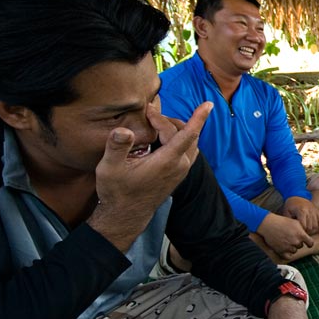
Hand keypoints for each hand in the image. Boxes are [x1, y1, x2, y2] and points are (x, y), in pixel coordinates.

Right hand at [89, 101, 212, 251]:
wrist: (126, 214)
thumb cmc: (118, 190)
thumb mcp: (109, 167)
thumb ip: (117, 147)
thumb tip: (123, 130)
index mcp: (168, 160)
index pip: (189, 134)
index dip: (199, 118)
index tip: (208, 104)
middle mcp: (180, 165)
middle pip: (186, 133)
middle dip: (169, 120)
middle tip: (149, 116)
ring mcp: (182, 170)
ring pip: (190, 142)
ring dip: (178, 128)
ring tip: (157, 123)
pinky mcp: (180, 174)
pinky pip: (189, 150)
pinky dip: (181, 139)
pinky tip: (165, 137)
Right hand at [257, 213, 314, 257]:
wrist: (269, 224)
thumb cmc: (282, 221)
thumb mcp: (296, 222)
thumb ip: (303, 230)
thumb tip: (309, 235)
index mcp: (301, 235)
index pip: (311, 243)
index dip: (309, 243)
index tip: (307, 242)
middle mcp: (296, 242)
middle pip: (300, 246)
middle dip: (297, 242)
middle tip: (291, 237)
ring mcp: (288, 247)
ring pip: (294, 251)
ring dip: (291, 247)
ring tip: (286, 240)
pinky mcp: (281, 251)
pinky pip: (288, 257)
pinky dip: (287, 254)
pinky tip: (285, 248)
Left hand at [282, 196, 318, 234]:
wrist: (297, 195)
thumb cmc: (290, 205)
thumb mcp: (286, 212)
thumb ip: (289, 221)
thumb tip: (291, 231)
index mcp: (301, 211)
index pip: (303, 225)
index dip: (301, 231)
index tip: (297, 234)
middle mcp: (309, 211)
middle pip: (310, 227)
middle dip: (306, 232)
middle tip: (301, 235)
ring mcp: (314, 211)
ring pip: (316, 225)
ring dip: (312, 231)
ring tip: (307, 234)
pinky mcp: (317, 211)